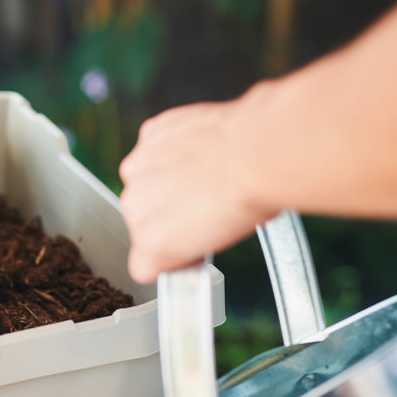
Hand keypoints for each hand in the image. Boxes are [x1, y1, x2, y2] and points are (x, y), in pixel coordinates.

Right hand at [118, 100, 276, 282]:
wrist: (261, 151)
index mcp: (153, 245)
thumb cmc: (251, 197)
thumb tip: (195, 230)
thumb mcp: (220, 239)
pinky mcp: (149, 135)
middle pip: (142, 218)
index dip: (171, 250)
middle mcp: (135, 208)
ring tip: (204, 173)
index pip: (145, 261)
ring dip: (165, 178)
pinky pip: (154, 147)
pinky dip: (172, 147)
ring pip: (144, 180)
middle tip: (204, 202)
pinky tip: (200, 149)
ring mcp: (139, 169)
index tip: (189, 241)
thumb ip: (191, 240)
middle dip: (167, 212)